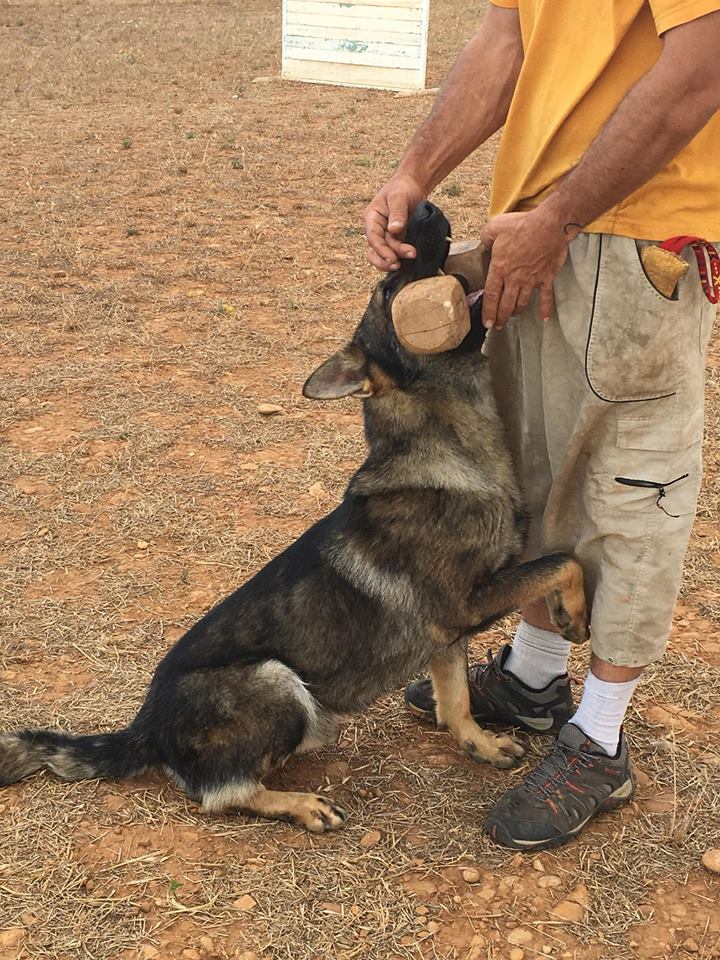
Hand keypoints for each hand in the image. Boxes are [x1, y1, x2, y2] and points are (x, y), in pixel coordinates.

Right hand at [363, 173, 426, 270]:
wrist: (411, 185)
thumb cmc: (402, 187)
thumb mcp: (399, 197)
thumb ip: (397, 213)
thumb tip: (394, 230)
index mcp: (372, 217)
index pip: (373, 238)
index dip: (381, 250)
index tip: (392, 258)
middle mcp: (376, 228)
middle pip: (374, 250)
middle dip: (385, 260)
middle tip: (398, 265)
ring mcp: (385, 234)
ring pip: (383, 253)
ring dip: (394, 259)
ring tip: (410, 257)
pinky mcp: (394, 238)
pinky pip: (393, 251)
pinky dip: (400, 255)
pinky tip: (409, 256)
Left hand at [479, 208, 576, 328]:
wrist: (550, 225)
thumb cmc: (523, 225)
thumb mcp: (495, 226)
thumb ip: (486, 237)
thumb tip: (484, 243)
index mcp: (500, 268)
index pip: (491, 295)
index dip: (488, 311)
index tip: (487, 322)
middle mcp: (515, 279)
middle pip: (505, 304)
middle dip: (500, 317)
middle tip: (497, 325)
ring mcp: (531, 280)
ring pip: (522, 303)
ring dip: (516, 313)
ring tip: (513, 318)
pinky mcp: (546, 278)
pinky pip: (546, 297)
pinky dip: (545, 309)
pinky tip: (544, 318)